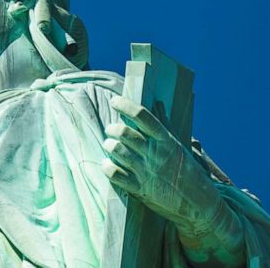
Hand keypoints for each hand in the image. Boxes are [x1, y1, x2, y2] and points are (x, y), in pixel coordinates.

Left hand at [102, 96, 221, 231]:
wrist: (200, 205)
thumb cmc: (188, 172)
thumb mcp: (179, 146)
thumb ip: (165, 125)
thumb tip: (157, 103)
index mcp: (167, 141)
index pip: (142, 116)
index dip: (125, 105)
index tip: (114, 101)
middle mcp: (155, 154)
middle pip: (124, 133)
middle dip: (113, 129)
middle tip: (112, 131)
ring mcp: (147, 172)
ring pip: (117, 150)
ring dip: (109, 146)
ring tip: (110, 146)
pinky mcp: (140, 189)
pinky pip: (115, 174)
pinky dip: (107, 167)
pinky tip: (108, 164)